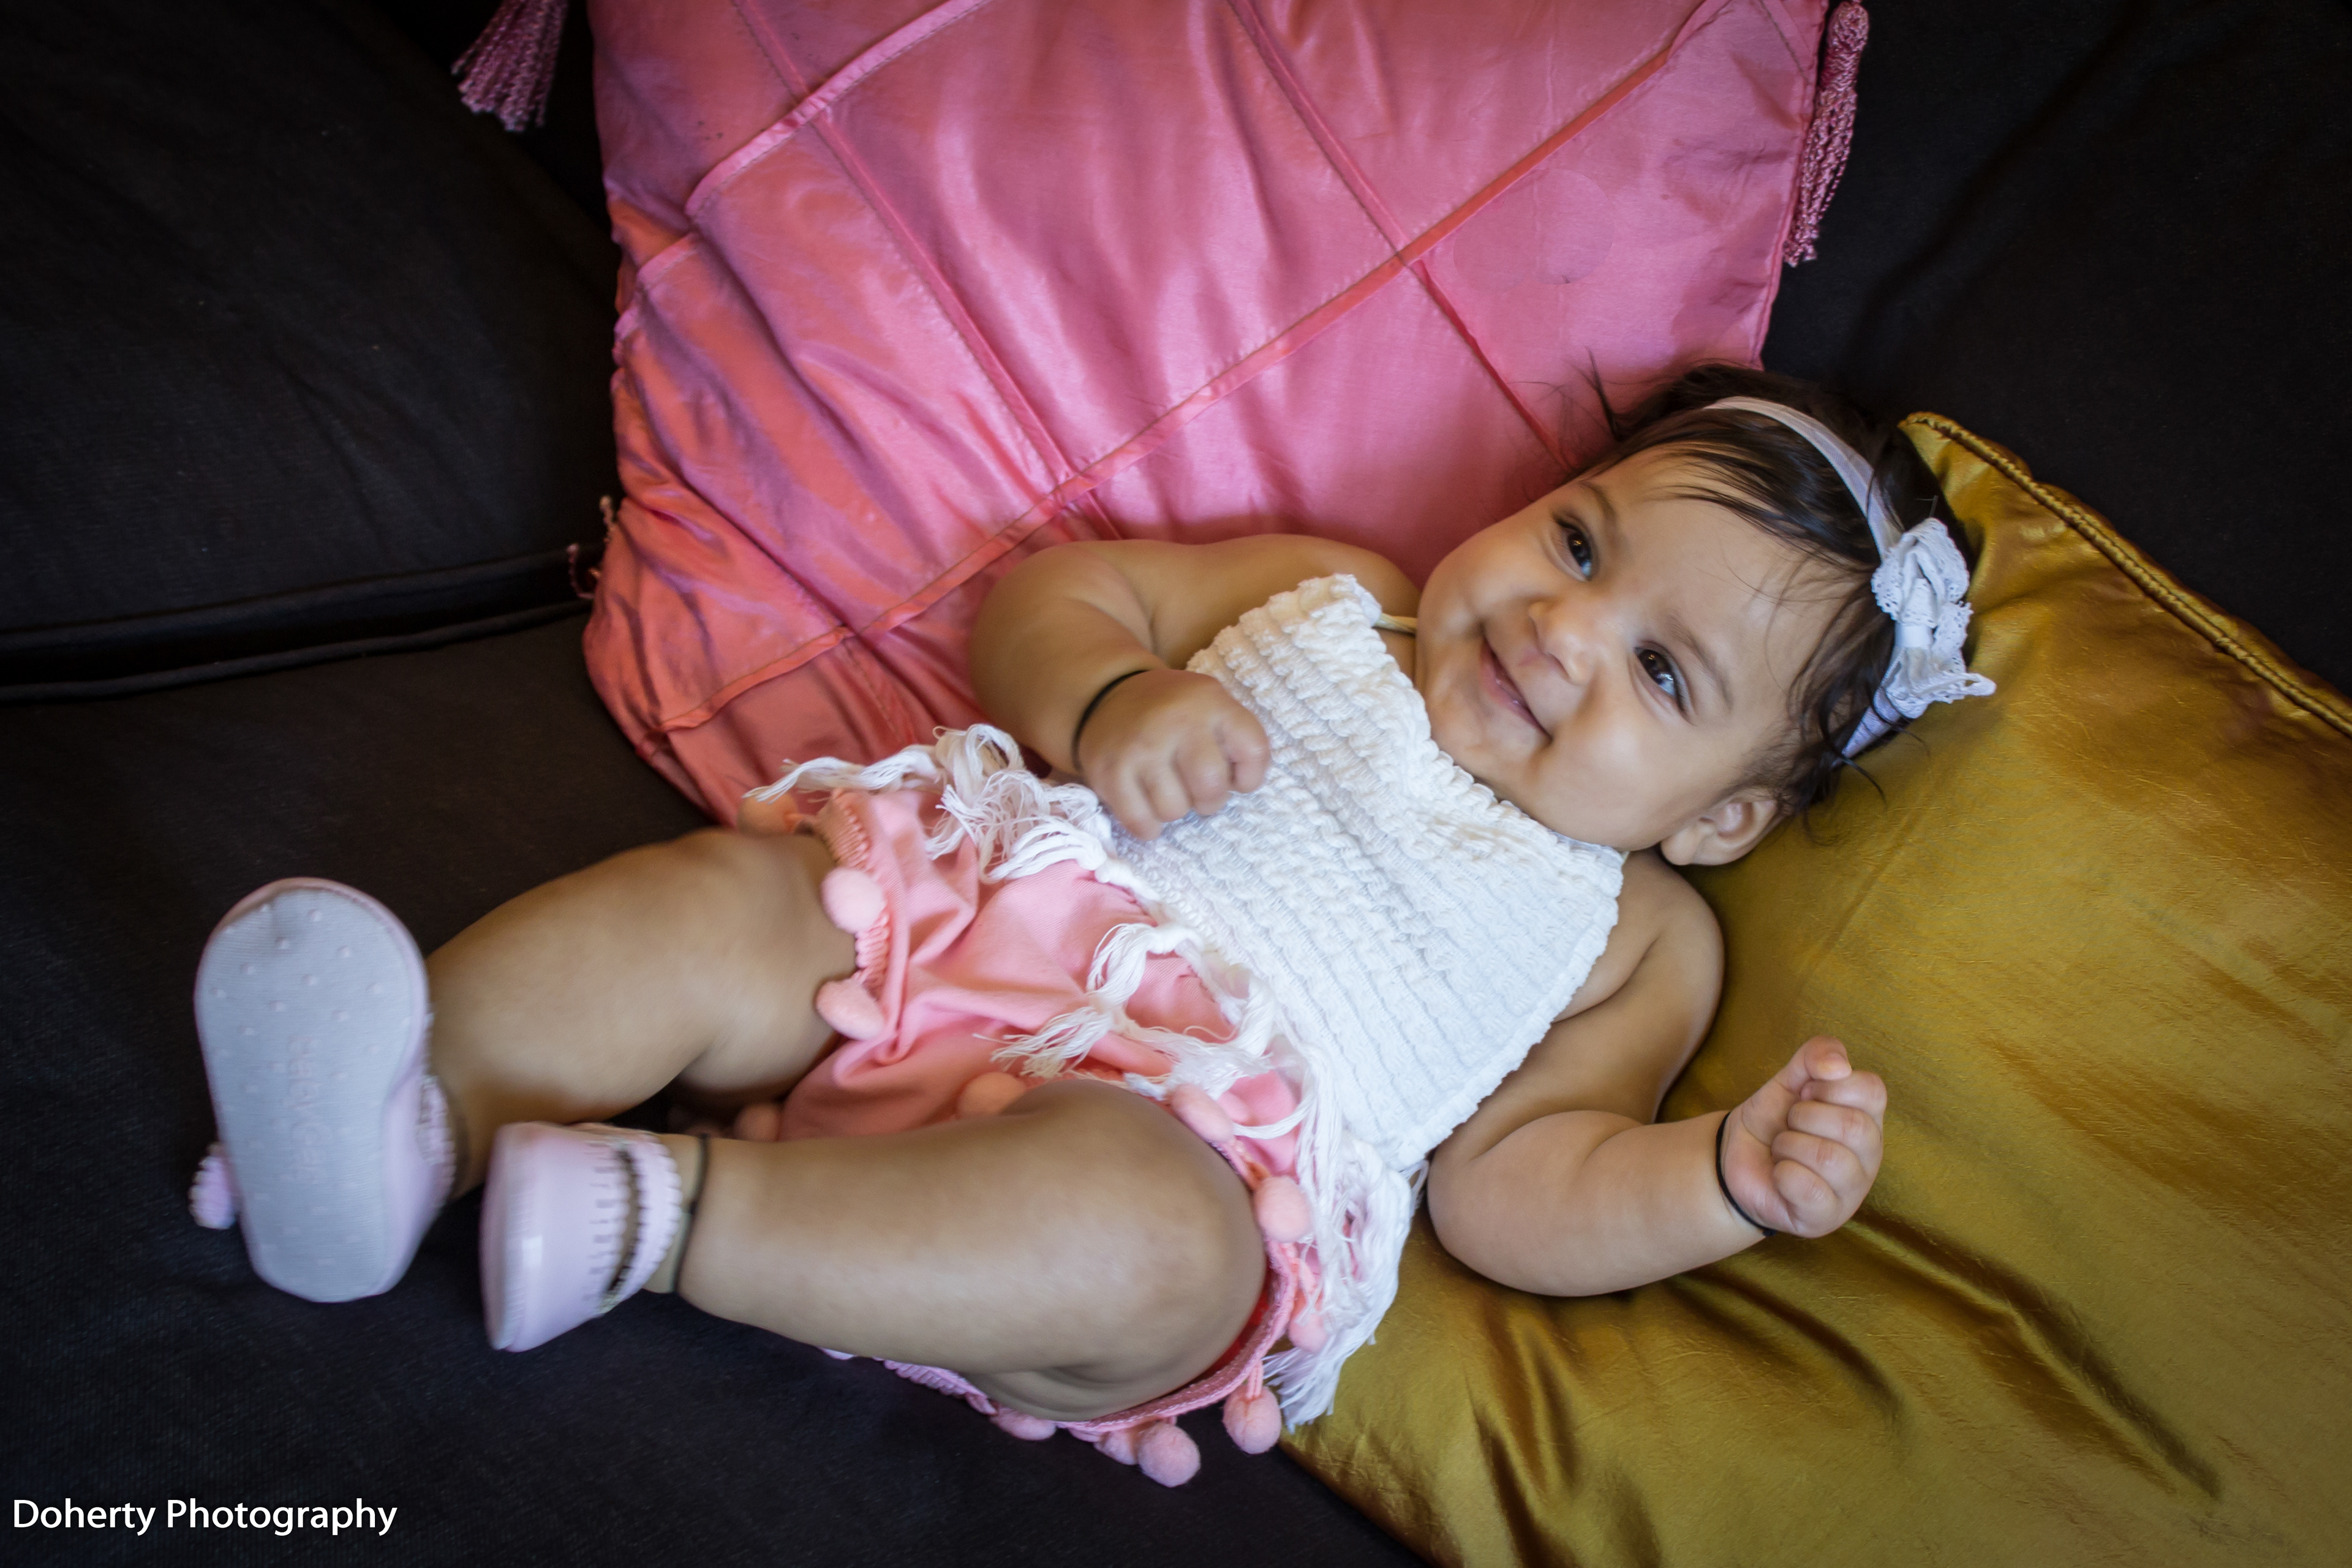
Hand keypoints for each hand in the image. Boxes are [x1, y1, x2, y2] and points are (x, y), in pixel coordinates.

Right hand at [1076, 668, 1269, 838]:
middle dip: (1210, 800)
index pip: (1252, 751)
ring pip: (1174, 809)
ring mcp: (1140, 747)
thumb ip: (1234, 737)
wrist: (1110, 695)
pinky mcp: (1109, 771)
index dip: (1250, 777)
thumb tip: (1241, 785)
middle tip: (1198, 792)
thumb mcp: (1212, 704)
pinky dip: (1148, 826)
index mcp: (1210, 701)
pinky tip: (1147, 809)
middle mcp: (1176, 720)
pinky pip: (1140, 821)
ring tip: (1167, 792)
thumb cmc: (1173, 712)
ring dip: (1175, 810)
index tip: (1235, 779)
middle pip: (1211, 786)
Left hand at [1720, 1035, 1884, 1238]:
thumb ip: (1816, 1055)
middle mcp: (1870, 1154)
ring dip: (1788, 1145)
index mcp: (1869, 1117)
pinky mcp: (1828, 1217)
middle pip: (1853, 1126)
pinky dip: (1783, 1174)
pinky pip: (1809, 1189)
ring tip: (1783, 1150)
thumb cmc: (1774, 1120)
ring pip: (1830, 1158)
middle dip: (1804, 1117)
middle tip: (1790, 1125)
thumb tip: (1840, 1065)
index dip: (1829, 1086)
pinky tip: (1780, 1174)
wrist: (1735, 1158)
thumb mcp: (1790, 1078)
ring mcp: (1853, 1190)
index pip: (1873, 1090)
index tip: (1804, 1095)